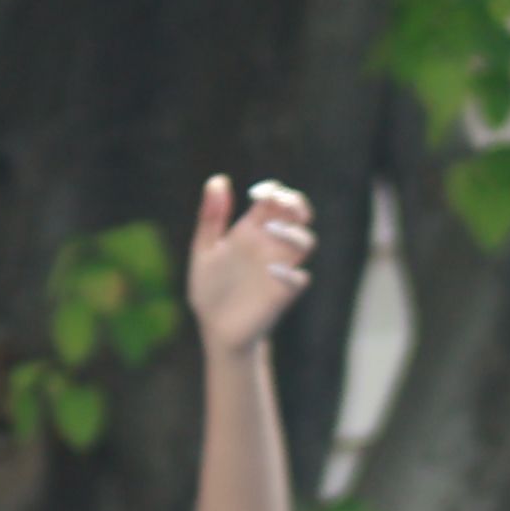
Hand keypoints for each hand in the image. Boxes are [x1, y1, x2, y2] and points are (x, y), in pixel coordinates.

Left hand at [187, 175, 315, 357]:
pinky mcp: (281, 295)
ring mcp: (278, 269)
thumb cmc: (210, 290)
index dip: (273, 190)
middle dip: (294, 203)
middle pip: (297, 215)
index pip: (274, 200)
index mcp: (251, 231)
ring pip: (305, 242)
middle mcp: (269, 246)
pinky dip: (290, 273)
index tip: (257, 194)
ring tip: (271, 231)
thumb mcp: (204, 251)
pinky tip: (272, 270)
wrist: (215, 331)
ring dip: (294, 232)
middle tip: (279, 202)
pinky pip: (298, 279)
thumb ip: (211, 217)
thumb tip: (219, 179)